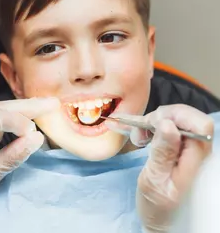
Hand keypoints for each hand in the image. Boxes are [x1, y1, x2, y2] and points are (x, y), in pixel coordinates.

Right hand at [105, 104, 212, 232]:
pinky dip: (151, 126)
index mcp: (197, 158)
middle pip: (186, 116)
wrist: (162, 220)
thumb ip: (163, 153)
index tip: (152, 125)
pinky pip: (168, 127)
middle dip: (160, 118)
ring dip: (152, 122)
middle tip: (140, 134)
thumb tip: (167, 124)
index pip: (199, 123)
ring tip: (138, 138)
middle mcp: (198, 149)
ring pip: (175, 119)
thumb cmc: (158, 206)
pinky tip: (140, 134)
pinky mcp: (179, 147)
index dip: (176, 116)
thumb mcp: (155, 181)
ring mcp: (189, 147)